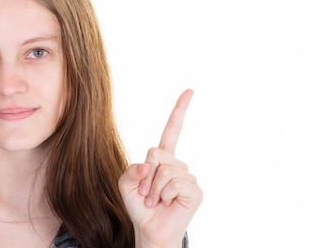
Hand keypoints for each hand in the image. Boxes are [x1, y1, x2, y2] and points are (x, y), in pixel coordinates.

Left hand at [118, 89, 202, 247]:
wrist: (148, 230)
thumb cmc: (139, 207)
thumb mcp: (125, 184)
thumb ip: (131, 169)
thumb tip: (150, 165)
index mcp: (163, 159)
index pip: (172, 130)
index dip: (180, 110)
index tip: (190, 90)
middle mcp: (178, 165)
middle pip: (156, 153)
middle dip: (145, 175)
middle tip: (146, 194)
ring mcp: (188, 178)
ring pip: (164, 170)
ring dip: (153, 189)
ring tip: (155, 201)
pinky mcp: (195, 191)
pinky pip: (174, 183)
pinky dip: (163, 195)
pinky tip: (166, 204)